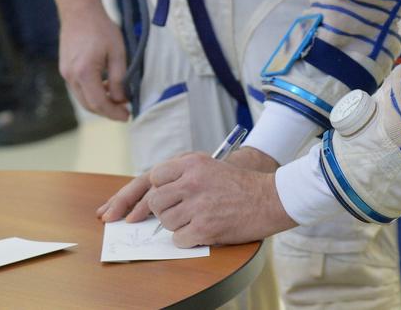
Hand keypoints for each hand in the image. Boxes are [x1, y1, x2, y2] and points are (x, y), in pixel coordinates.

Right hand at [55, 0, 128, 120]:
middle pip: (89, 105)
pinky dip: (92, 93)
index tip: (127, 116)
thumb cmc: (101, 28)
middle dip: (107, 111)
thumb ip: (119, 78)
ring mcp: (65, 73)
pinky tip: (105, 87)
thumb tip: (122, 99)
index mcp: (84, 72)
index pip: (99, 103)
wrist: (79, 10)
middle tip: (124, 111)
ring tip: (117, 99)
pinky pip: (78, 88)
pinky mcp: (64, 69)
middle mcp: (71, 76)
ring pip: (83, 98)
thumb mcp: (117, 52)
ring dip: (99, 103)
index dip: (114, 113)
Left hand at [96, 146, 278, 222]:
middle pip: (155, 201)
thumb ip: (180, 176)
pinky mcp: (205, 226)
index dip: (141, 194)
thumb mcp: (209, 167)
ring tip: (199, 218)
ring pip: (166, 221)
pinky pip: (179, 239)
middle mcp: (192, 181)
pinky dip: (188, 239)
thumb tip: (148, 196)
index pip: (152, 177)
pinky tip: (205, 230)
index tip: (129, 207)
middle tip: (177, 212)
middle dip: (161, 211)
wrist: (270, 198)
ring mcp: (198, 204)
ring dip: (178, 225)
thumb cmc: (239, 184)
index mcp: (191, 162)